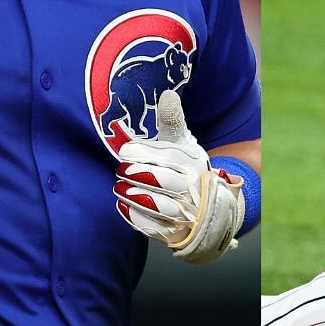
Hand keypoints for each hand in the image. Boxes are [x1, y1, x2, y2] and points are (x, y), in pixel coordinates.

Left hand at [115, 90, 243, 264]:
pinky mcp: (175, 231)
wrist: (205, 202)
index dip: (143, 154)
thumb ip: (172, 120)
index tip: (125, 150)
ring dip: (136, 197)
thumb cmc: (184, 165)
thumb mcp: (180, 141)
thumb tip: (167, 95)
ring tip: (119, 188)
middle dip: (139, 175)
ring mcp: (186, 212)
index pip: (168, 158)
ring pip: (160, 207)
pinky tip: (124, 205)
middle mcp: (193, 188)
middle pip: (166, 183)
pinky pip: (154, 227)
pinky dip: (136, 217)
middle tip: (120, 170)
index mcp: (194, 163)